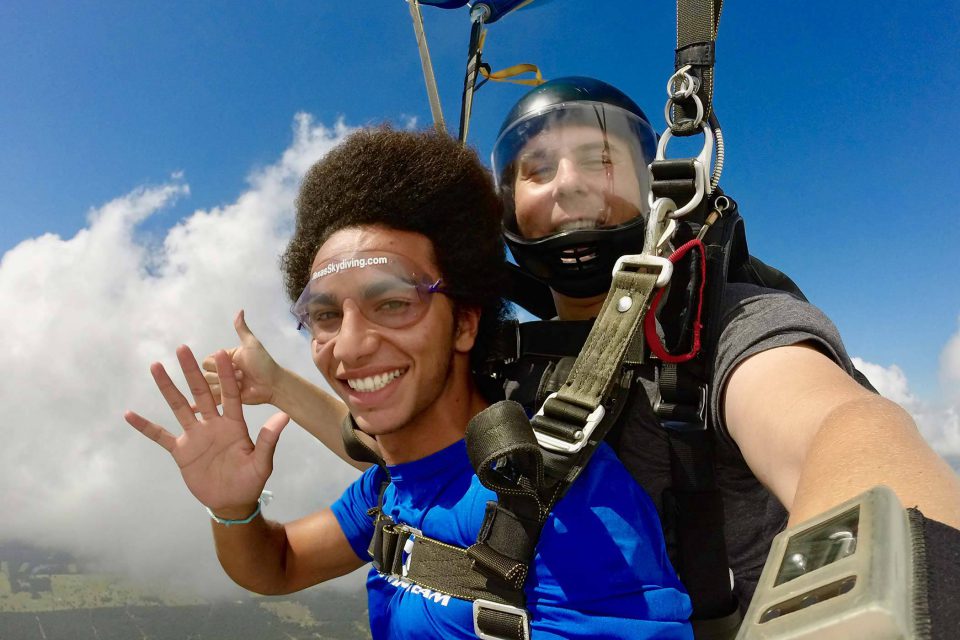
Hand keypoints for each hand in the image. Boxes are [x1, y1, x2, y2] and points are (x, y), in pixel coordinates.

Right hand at [124, 346, 288, 515]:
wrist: (232, 502)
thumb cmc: (250, 481)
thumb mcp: (262, 462)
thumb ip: (269, 439)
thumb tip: (284, 417)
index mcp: (234, 424)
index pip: (229, 394)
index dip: (226, 375)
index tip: (222, 353)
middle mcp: (213, 424)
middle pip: (201, 392)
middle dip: (192, 371)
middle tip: (183, 348)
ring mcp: (195, 436)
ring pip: (179, 406)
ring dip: (167, 387)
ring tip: (156, 366)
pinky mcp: (181, 451)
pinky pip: (160, 436)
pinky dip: (145, 426)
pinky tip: (130, 414)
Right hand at [201, 310, 280, 406]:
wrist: (273, 385)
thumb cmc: (264, 364)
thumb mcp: (252, 345)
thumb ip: (242, 329)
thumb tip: (239, 311)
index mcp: (225, 359)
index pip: (208, 361)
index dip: (219, 364)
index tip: (236, 364)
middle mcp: (221, 372)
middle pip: (206, 375)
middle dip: (225, 376)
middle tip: (242, 375)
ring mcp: (222, 386)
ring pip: (209, 388)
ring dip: (226, 386)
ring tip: (242, 384)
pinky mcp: (225, 400)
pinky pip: (210, 400)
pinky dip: (198, 406)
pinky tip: (189, 409)